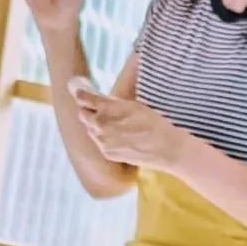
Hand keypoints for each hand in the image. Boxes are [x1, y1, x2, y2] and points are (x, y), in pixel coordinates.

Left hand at [70, 81, 185, 170]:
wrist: (165, 148)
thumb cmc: (154, 123)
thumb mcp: (133, 105)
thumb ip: (112, 102)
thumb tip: (97, 99)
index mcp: (106, 108)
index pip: (83, 98)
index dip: (81, 94)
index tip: (81, 93)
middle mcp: (100, 124)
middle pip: (83, 114)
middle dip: (89, 111)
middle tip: (99, 110)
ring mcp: (102, 140)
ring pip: (90, 129)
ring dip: (96, 125)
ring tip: (114, 125)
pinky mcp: (107, 152)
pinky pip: (99, 142)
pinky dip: (104, 138)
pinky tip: (119, 137)